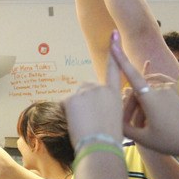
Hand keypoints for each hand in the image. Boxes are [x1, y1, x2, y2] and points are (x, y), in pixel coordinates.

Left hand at [62, 31, 123, 148]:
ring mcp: (86, 91)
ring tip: (84, 123)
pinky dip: (66, 114)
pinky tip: (76, 122)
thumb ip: (105, 106)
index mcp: (115, 94)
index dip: (114, 50)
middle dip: (83, 103)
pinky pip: (64, 104)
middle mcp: (100, 88)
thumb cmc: (109, 139)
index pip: (114, 69)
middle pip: (85, 90)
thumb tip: (95, 110)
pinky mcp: (72, 97)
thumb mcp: (114, 118)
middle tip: (89, 120)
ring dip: (75, 109)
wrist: (100, 145)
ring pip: (74, 98)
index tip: (113, 33)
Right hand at [109, 32, 178, 159]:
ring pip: (143, 88)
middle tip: (132, 127)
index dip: (120, 59)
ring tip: (142, 123)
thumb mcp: (142, 138)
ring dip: (138, 103)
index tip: (113, 43)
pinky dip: (148, 88)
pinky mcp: (173, 90)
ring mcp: (167, 88)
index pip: (131, 75)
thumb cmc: (170, 141)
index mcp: (151, 98)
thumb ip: (123, 127)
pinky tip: (148, 74)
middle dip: (128, 106)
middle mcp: (159, 89)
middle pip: (134, 90)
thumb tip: (109, 118)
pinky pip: (154, 84)